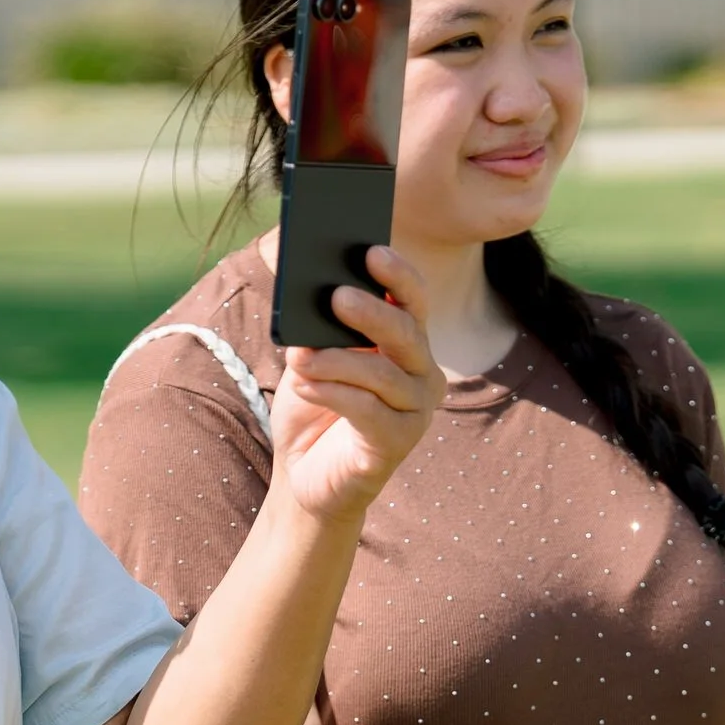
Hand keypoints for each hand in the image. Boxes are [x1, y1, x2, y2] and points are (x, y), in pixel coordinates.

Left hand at [268, 248, 440, 526]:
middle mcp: (423, 373)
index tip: (371, 250)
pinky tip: (305, 385)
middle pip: (406, 332)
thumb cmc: (313, 407)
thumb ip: (319, 331)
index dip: (397, 274)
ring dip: (338, 361)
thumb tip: (316, 296)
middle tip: (336, 297)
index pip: (413, 300)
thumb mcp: (312, 359)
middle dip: (371, 312)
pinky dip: (333, 394)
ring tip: (301, 356)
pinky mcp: (397, 444)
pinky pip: (368, 411)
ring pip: (383, 373)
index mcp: (407, 343)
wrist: (305, 475)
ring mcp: (416, 411)